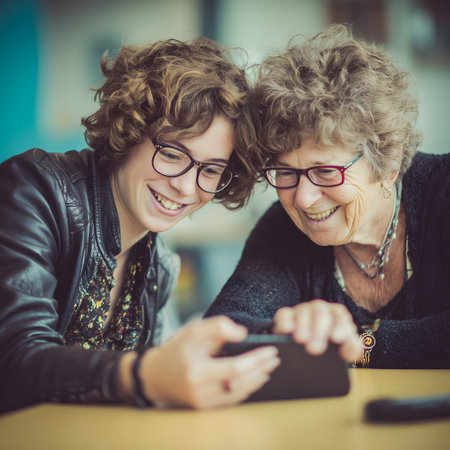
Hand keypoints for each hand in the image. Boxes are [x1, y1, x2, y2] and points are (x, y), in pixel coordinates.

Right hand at [138, 316, 279, 408]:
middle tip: (275, 358)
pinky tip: (256, 379)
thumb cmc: (175, 350)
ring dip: (257, 380)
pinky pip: (231, 399)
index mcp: (196, 371)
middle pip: (240, 383)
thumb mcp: (192, 330)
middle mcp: (200, 391)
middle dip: (261, 369)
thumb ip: (218, 327)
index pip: (235, 368)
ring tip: (270, 367)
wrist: (154, 375)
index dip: (255, 360)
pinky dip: (246, 389)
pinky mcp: (204, 408)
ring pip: (238, 393)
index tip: (271, 350)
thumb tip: (243, 334)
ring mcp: (202, 402)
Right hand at [272, 300, 362, 361]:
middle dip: (319, 329)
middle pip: (320, 312)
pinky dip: (285, 321)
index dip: (340, 325)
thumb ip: (350, 349)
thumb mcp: (340, 350)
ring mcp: (301, 311)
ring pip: (303, 312)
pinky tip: (286, 330)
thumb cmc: (325, 348)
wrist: (302, 352)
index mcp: (334, 315)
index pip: (339, 314)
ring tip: (301, 341)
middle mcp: (318, 310)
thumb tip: (353, 349)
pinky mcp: (285, 316)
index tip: (338, 339)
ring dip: (303, 326)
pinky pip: (284, 314)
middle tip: (316, 348)